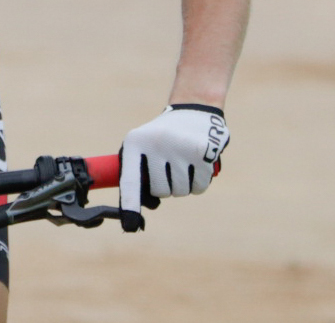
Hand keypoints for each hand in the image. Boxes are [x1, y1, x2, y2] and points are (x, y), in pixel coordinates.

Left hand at [118, 104, 228, 231]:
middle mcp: (156, 144)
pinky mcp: (204, 152)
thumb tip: (138, 214)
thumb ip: (137, 176)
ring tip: (183, 164)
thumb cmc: (162, 137)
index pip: (130, 180)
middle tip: (170, 168)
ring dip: (183, 185)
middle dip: (166, 187)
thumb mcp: (142, 146)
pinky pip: (200, 187)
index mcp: (135, 143)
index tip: (130, 226)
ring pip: (181, 192)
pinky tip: (198, 165)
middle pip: (160, 191)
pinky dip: (199, 183)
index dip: (130, 205)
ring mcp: (181, 147)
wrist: (193, 109)